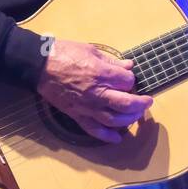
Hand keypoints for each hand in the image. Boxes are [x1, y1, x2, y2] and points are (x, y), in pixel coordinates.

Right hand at [35, 39, 152, 143]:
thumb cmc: (65, 53)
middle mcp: (98, 93)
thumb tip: (128, 66)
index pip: (128, 81)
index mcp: (102, 73)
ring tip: (136, 115)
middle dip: (141, 104)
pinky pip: (94, 130)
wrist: (40, 65)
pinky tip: (117, 138)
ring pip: (114, 120)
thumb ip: (112, 61)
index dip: (131, 79)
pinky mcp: (77, 115)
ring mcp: (87, 106)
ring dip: (129, 120)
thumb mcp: (91, 50)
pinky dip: (107, 136)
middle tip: (147, 101)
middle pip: (127, 104)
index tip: (128, 77)